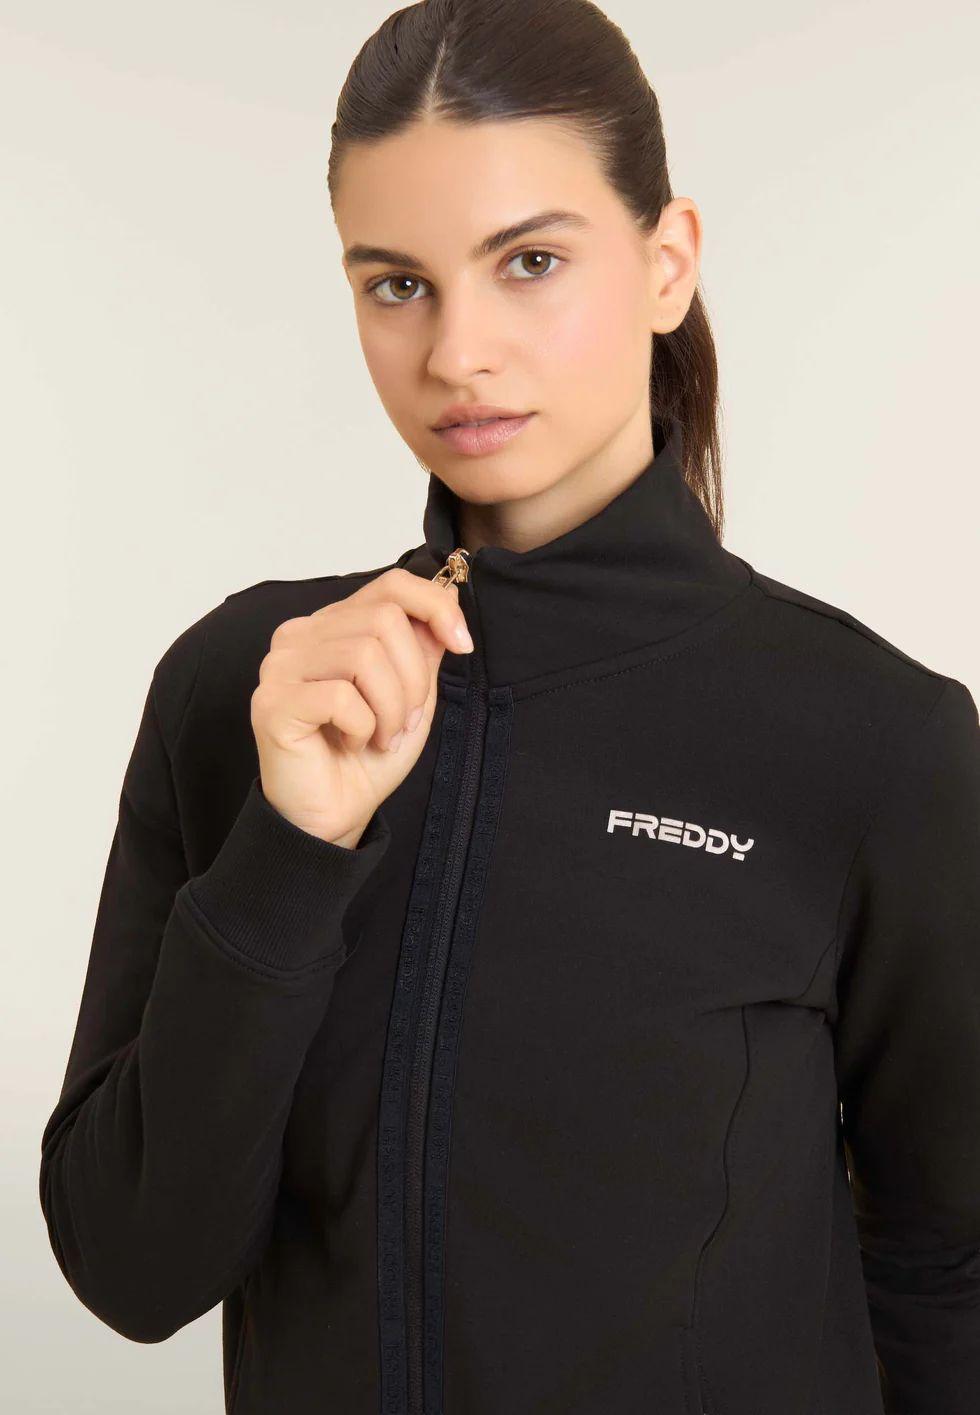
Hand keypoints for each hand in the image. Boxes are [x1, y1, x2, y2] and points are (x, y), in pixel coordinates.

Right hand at [250, 567, 473, 846]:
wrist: (334, 815)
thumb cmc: (368, 756)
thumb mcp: (413, 695)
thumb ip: (423, 647)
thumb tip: (446, 603)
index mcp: (333, 625)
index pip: (391, 585)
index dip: (436, 606)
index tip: (463, 645)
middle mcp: (300, 635)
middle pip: (384, 619)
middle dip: (414, 678)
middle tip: (406, 721)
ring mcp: (280, 666)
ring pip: (364, 654)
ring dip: (391, 708)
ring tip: (383, 737)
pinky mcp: (272, 702)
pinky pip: (340, 696)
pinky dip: (364, 727)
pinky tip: (354, 744)